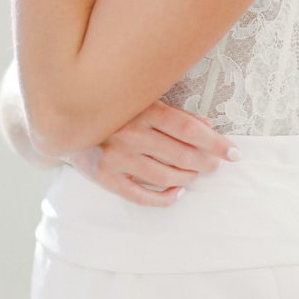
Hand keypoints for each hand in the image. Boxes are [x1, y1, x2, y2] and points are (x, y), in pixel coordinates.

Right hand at [63, 99, 239, 207]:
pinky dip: (164, 198)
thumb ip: (174, 113)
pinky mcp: (106, 177)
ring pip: (165, 176)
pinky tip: (178, 192)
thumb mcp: (142, 100)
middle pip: (181, 154)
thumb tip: (207, 127)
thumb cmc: (113, 106)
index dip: (214, 142)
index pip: (188, 128)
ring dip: (189, 177)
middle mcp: (130, 134)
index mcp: (141, 109)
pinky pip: (141, 196)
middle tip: (218, 164)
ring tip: (198, 174)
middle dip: (206, 161)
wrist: (64, 119)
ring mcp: (117, 158)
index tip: (234, 152)